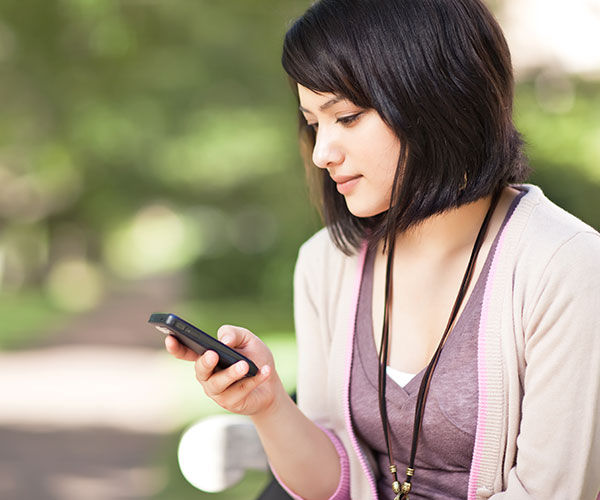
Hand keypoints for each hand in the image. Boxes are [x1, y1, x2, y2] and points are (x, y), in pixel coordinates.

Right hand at [165, 325, 284, 416]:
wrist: (271, 383)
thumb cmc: (254, 358)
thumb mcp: (247, 339)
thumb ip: (233, 334)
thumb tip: (223, 341)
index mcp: (207, 357)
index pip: (186, 352)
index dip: (176, 347)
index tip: (170, 338)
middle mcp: (208, 376)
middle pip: (201, 370)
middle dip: (205, 362)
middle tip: (213, 354)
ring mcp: (217, 392)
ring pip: (218, 384)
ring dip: (231, 374)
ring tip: (244, 366)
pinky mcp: (231, 403)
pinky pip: (240, 391)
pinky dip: (254, 380)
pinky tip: (265, 371)